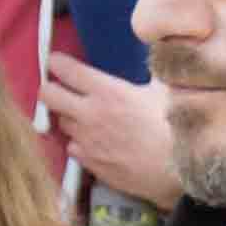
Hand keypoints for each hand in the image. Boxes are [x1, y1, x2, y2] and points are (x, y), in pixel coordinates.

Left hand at [40, 50, 175, 204]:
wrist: (178, 171)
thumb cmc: (175, 126)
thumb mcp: (165, 88)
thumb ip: (151, 70)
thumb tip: (156, 54)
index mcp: (107, 91)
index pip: (66, 70)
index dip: (57, 62)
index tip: (57, 62)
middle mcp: (90, 115)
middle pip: (48, 96)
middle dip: (50, 89)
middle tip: (59, 89)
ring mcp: (87, 142)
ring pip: (61, 124)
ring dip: (70, 118)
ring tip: (86, 118)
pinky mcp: (90, 164)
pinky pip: (73, 149)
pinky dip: (80, 144)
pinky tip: (95, 142)